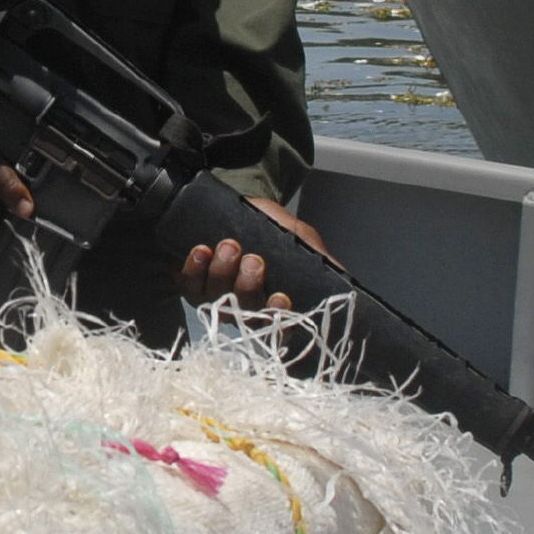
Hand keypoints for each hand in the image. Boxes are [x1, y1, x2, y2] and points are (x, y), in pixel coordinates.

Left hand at [176, 198, 331, 308]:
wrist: (240, 205)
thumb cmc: (274, 227)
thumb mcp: (303, 240)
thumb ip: (320, 260)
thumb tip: (344, 280)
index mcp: (272, 305)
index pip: (277, 328)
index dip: (277, 320)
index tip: (281, 297)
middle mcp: (243, 307)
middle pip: (243, 312)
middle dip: (248, 287)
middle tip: (254, 260)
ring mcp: (216, 297)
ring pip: (216, 298)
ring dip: (222, 273)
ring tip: (229, 246)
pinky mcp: (192, 282)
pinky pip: (189, 285)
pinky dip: (194, 268)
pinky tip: (201, 250)